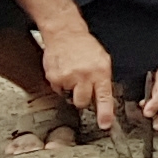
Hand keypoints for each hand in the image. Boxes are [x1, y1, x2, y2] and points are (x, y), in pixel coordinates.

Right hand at [36, 19, 116, 133]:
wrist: (65, 33)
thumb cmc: (85, 46)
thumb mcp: (103, 61)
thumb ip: (103, 80)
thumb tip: (104, 99)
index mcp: (100, 72)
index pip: (104, 97)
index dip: (105, 113)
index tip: (105, 125)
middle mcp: (84, 76)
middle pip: (82, 103)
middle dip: (82, 100)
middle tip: (82, 88)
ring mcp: (67, 77)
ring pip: (69, 97)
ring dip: (71, 90)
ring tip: (73, 75)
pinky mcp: (53, 77)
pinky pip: (58, 89)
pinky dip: (61, 84)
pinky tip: (64, 71)